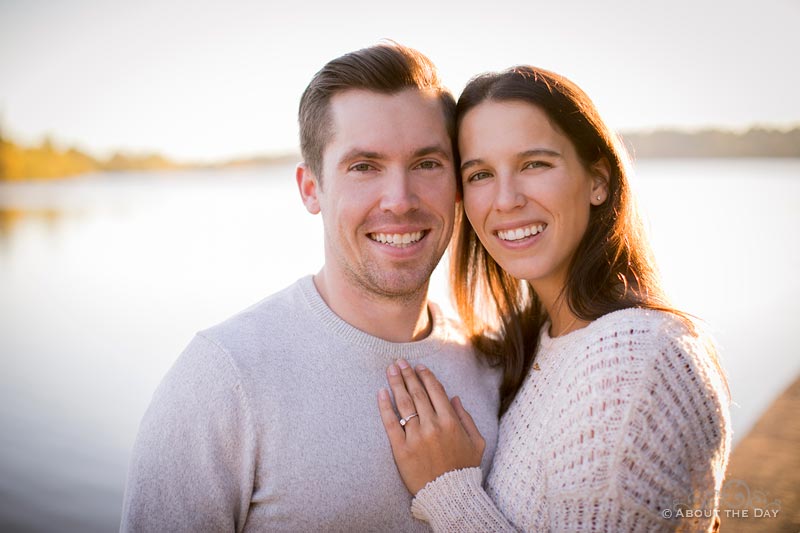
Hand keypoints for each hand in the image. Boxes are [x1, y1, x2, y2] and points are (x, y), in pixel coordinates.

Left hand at [377, 359, 485, 494]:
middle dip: (408, 374)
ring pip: (404, 404)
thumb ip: (466, 418)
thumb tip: (455, 398)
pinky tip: (381, 393)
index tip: (418, 367)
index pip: (435, 391)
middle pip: (417, 393)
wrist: (449, 495)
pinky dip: (385, 406)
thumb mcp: (476, 442)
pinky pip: (391, 423)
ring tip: (390, 370)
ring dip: (396, 383)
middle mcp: (433, 426)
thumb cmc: (464, 469)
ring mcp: (416, 437)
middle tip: (399, 362)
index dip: (426, 376)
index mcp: (451, 422)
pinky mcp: (401, 449)